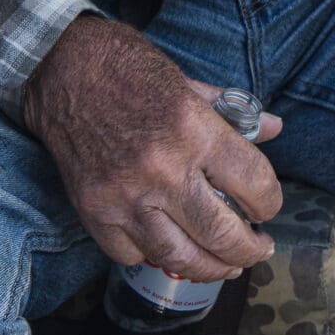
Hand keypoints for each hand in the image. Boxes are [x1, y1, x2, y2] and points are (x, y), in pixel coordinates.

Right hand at [21, 14, 284, 282]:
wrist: (59, 66)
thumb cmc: (125, 66)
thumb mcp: (186, 81)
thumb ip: (231, 112)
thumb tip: (274, 128)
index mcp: (193, 130)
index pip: (254, 184)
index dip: (271, 203)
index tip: (268, 207)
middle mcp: (163, 170)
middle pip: (223, 235)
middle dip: (250, 251)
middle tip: (259, 249)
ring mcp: (125, 197)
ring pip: (180, 258)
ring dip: (211, 268)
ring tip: (225, 265)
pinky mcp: (94, 211)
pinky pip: (132, 255)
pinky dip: (152, 255)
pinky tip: (167, 244)